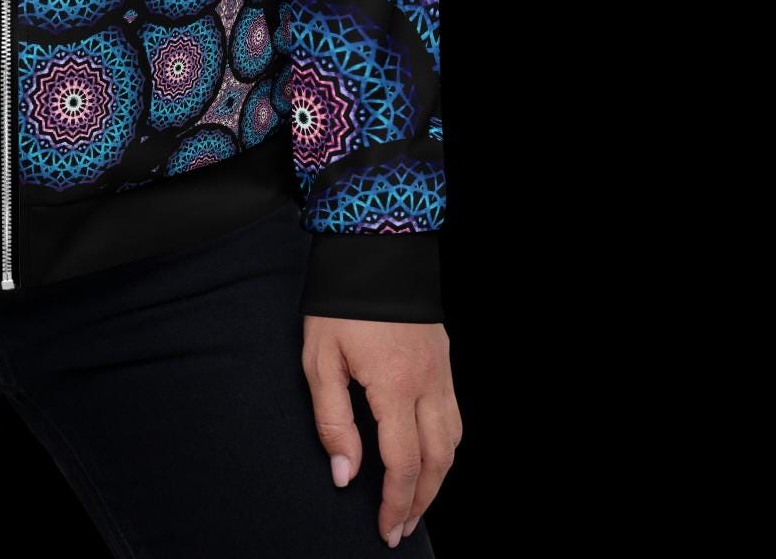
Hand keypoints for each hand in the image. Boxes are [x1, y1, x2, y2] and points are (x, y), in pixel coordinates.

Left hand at [302, 316, 459, 547]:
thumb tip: (345, 475)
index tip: (385, 528)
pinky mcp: (444, 360)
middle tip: (401, 528)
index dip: (396, 502)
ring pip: (453, 442)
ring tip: (415, 501)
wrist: (374, 246)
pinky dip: (446, 447)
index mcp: (395, 386)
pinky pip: (455, 417)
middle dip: (420, 502)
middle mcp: (427, 384)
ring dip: (437, 479)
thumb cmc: (340, 302)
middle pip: (437, 462)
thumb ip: (332, 421)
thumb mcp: (320, 358)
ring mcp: (441, 371)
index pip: (403, 464)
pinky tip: (429, 455)